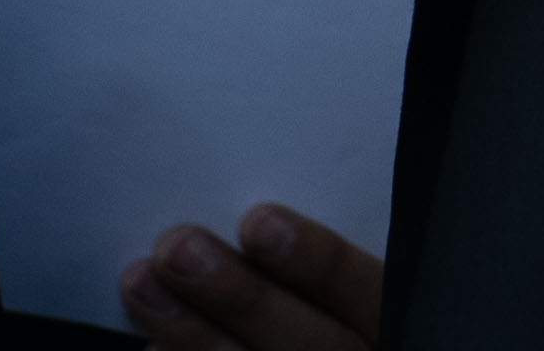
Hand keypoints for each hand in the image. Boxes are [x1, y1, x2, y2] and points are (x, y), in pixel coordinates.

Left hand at [124, 205, 382, 350]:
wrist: (322, 346)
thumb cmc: (342, 307)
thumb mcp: (363, 280)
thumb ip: (332, 253)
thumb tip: (255, 207)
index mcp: (401, 322)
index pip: (369, 292)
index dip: (317, 261)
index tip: (259, 222)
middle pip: (312, 344)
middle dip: (240, 296)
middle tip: (179, 249)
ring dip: (193, 333)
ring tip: (142, 283)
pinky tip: (154, 345)